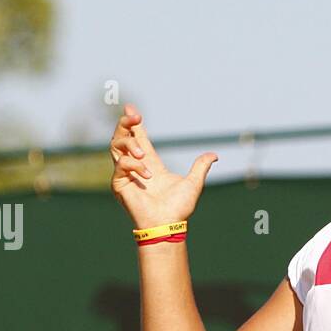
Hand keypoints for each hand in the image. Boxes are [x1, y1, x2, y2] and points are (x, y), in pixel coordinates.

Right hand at [109, 103, 218, 229]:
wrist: (168, 224)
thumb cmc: (179, 208)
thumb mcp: (193, 183)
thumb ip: (200, 167)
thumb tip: (214, 155)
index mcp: (150, 164)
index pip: (139, 138)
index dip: (134, 123)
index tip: (130, 106)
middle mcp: (135, 166)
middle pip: (122, 137)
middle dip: (126, 123)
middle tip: (136, 117)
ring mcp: (125, 174)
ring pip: (115, 146)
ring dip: (130, 144)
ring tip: (144, 155)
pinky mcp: (118, 184)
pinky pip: (121, 165)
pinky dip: (134, 165)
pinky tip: (147, 175)